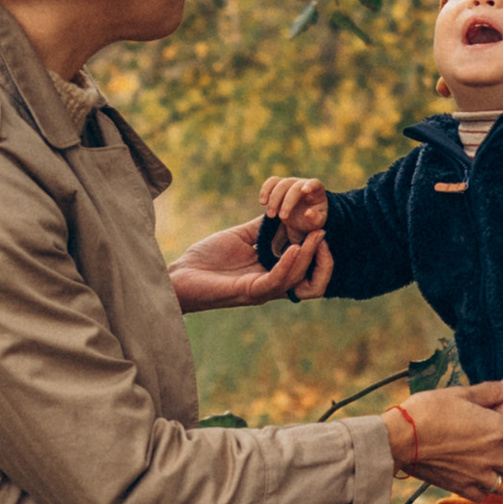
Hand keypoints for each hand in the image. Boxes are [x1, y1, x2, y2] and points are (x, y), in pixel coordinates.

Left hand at [169, 223, 335, 311]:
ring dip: (307, 257)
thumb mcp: (239, 238)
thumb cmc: (204, 259)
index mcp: (268, 274)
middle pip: (307, 280)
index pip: (303, 270)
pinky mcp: (248, 291)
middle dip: (321, 258)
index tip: (321, 229)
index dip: (316, 253)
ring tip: (315, 237)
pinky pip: (275, 281)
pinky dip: (287, 264)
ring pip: (295, 278)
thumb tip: (279, 212)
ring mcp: (259, 291)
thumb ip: (261, 229)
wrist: (178, 276)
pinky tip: (293, 247)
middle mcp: (268, 286)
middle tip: (324, 233)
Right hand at [257, 172, 330, 253]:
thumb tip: (308, 213)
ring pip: (280, 184)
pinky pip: (271, 182)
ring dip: (274, 199)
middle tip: (282, 217)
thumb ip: (315, 218)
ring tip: (271, 215)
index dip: (309, 186)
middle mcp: (303, 183)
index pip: (314, 184)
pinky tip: (263, 202)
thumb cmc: (312, 220)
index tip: (304, 190)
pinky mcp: (279, 184)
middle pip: (293, 187)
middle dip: (286, 202)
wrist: (302, 218)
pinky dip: (265, 190)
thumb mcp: (317, 222)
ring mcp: (290, 183)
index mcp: (317, 190)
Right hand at [386, 376, 502, 494]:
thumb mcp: (460, 394)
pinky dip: (483, 488)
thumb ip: (491, 391)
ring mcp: (479, 476)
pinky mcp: (462, 488)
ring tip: (492, 464)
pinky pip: (484, 495)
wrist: (398, 439)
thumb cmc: (427, 410)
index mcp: (498, 430)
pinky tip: (473, 474)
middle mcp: (494, 456)